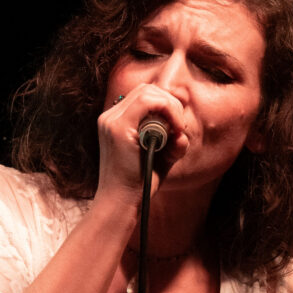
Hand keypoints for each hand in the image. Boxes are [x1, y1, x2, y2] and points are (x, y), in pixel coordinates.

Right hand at [96, 83, 188, 203]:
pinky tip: (174, 130)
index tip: (179, 123)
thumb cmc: (139, 184)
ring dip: (170, 107)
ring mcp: (111, 121)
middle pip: (146, 89)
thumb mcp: (160, 158)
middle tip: (180, 127)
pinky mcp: (117, 128)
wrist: (121, 203)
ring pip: (147, 92)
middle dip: (171, 103)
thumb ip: (172, 143)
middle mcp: (110, 117)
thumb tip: (182, 133)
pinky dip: (167, 111)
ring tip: (177, 130)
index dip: (166, 102)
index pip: (143, 96)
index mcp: (116, 121)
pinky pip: (146, 102)